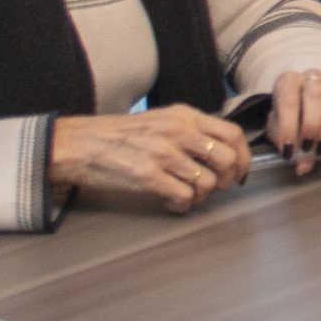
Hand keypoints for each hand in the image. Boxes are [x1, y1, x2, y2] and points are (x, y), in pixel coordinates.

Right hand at [49, 103, 250, 210]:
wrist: (77, 143)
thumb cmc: (117, 134)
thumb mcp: (160, 120)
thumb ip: (190, 130)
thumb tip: (220, 152)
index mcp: (184, 116)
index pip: (233, 134)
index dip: (243, 157)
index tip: (239, 172)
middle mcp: (178, 131)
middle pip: (228, 160)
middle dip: (227, 181)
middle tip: (214, 189)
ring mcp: (163, 153)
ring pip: (208, 182)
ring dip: (201, 196)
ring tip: (187, 195)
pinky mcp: (147, 176)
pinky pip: (184, 197)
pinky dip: (183, 205)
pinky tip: (171, 202)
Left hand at [265, 68, 320, 175]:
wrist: (301, 112)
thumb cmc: (288, 120)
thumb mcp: (280, 133)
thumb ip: (290, 147)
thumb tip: (302, 167)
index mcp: (289, 82)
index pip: (288, 98)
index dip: (288, 125)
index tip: (288, 149)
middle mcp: (313, 79)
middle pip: (316, 93)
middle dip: (312, 123)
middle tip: (307, 146)